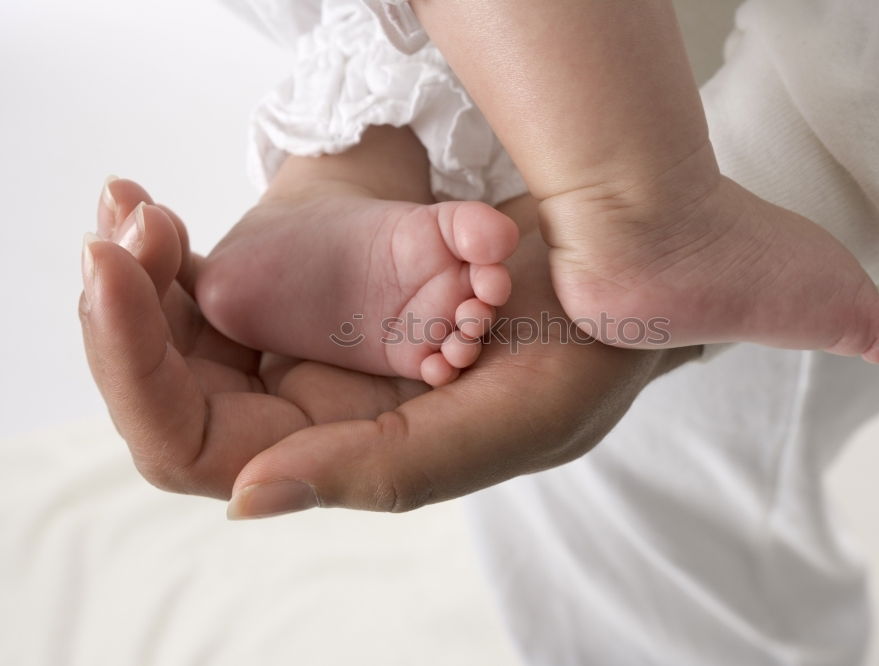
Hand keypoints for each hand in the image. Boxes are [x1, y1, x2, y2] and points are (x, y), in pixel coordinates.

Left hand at [81, 183, 699, 516]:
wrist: (626, 273)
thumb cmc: (584, 354)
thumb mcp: (507, 421)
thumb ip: (384, 468)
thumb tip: (243, 499)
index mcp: (354, 458)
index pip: (198, 448)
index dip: (137, 374)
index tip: (117, 275)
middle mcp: (322, 414)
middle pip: (173, 389)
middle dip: (127, 312)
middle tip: (119, 222)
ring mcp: (321, 354)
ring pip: (188, 338)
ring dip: (145, 276)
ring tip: (129, 209)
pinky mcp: (328, 301)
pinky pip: (219, 291)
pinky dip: (180, 255)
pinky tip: (161, 215)